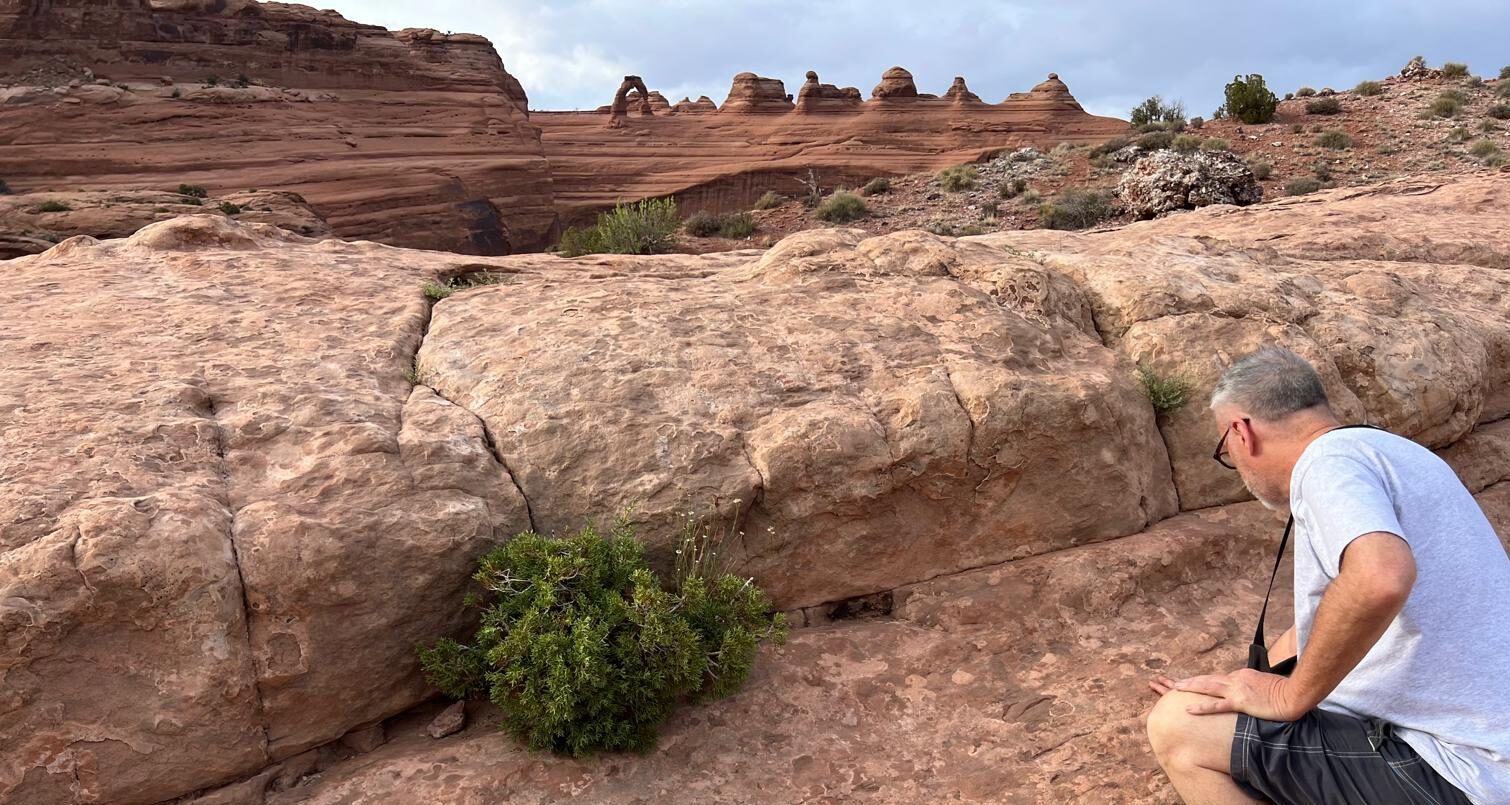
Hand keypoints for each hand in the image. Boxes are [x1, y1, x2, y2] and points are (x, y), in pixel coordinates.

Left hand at [1154, 669, 1303, 721]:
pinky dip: (1201, 707)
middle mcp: (1236, 679)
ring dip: (1189, 687)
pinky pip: (1217, 705)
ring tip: (1173, 689)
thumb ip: (1255, 687)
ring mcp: (1237, 689)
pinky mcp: (1241, 702)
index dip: (1204, 682)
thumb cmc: (1286, 691)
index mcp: (1242, 675)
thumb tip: (1251, 693)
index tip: (1192, 684)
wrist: (1296, 693)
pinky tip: (1188, 709)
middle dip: (1190, 681)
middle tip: (1174, 683)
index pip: (1219, 679)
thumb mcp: (1267, 686)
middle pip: (1208, 679)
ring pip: (1207, 687)